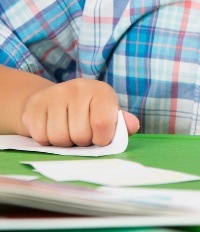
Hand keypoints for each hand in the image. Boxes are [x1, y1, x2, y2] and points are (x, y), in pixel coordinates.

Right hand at [20, 78, 139, 146]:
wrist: (54, 99)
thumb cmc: (87, 111)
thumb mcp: (107, 113)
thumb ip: (120, 123)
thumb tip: (133, 125)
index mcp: (101, 91)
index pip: (103, 123)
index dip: (101, 139)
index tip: (99, 137)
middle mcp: (79, 87)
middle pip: (80, 135)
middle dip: (81, 142)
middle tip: (80, 133)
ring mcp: (55, 94)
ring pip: (59, 138)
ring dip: (63, 143)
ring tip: (67, 131)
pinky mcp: (35, 104)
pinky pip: (41, 137)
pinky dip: (46, 140)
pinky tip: (51, 128)